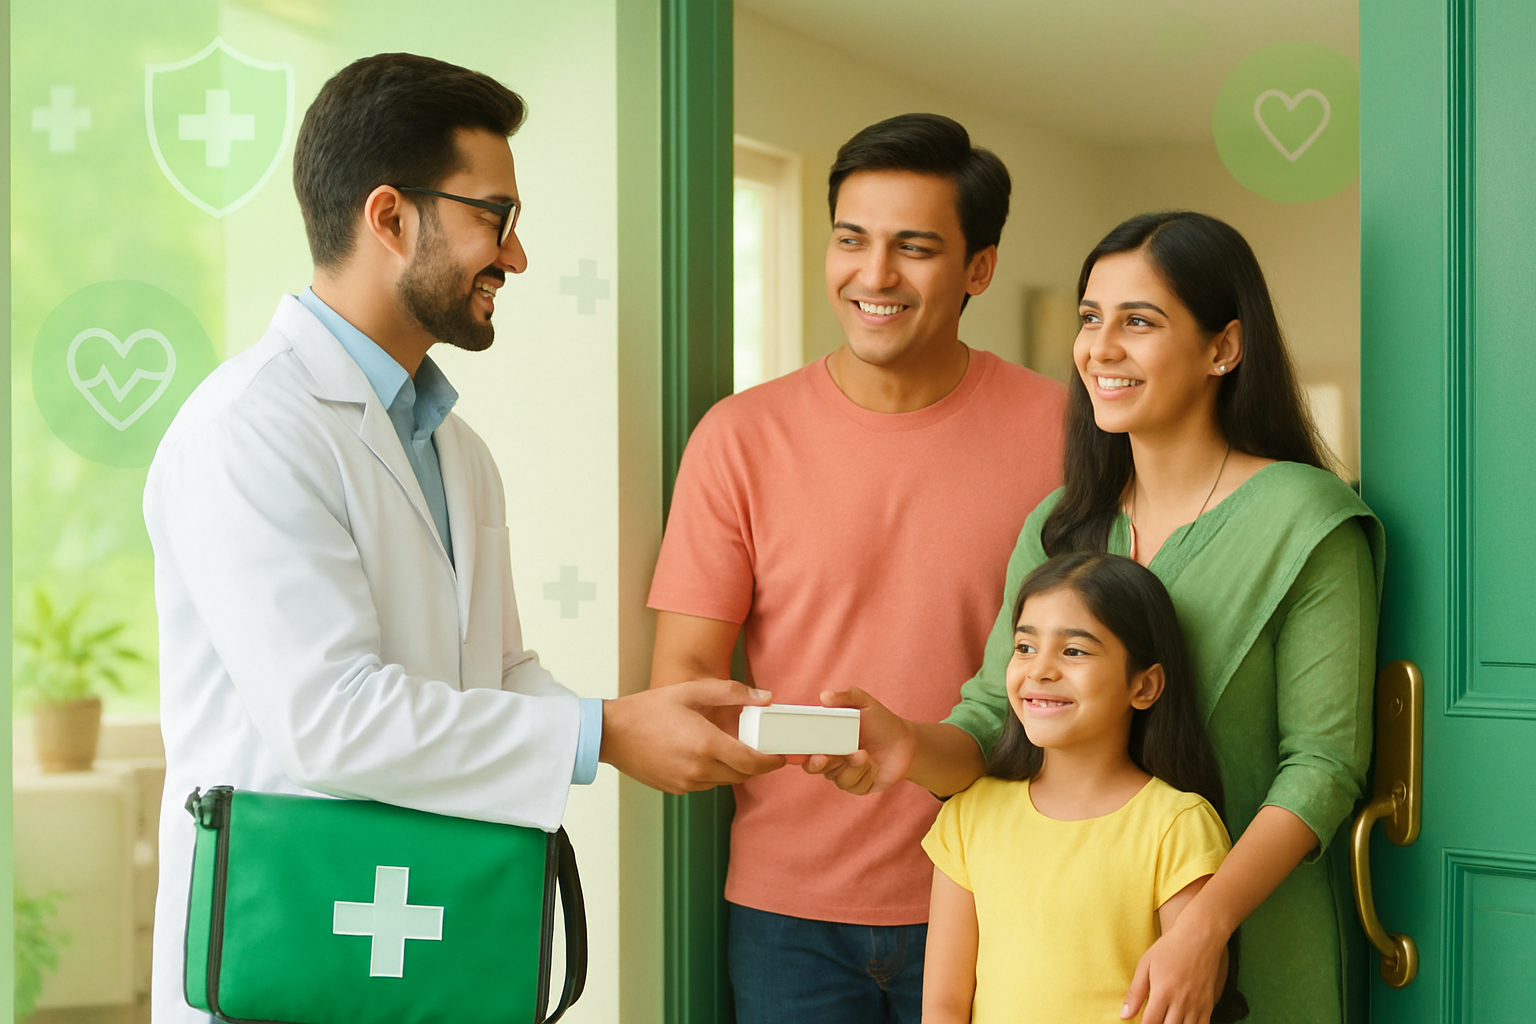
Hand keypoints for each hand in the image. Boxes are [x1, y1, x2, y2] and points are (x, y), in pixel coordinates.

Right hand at [599, 679, 785, 792]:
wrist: (613, 733)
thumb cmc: (650, 709)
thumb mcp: (691, 691)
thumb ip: (731, 692)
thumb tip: (765, 697)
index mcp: (706, 744)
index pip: (752, 762)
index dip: (771, 762)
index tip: (780, 755)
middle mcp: (699, 769)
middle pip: (742, 775)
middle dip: (756, 764)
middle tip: (762, 749)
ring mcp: (686, 783)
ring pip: (724, 780)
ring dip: (734, 768)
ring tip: (730, 747)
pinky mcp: (676, 789)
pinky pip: (706, 783)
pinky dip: (713, 771)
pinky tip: (704, 754)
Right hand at [799, 688, 916, 794]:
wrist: (906, 742)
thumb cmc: (881, 721)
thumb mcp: (864, 702)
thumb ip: (845, 696)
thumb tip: (824, 696)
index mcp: (826, 740)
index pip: (803, 748)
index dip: (795, 752)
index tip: (793, 753)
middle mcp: (831, 759)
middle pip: (813, 767)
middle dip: (816, 763)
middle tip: (823, 757)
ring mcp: (844, 774)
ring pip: (834, 777)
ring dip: (848, 766)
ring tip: (863, 753)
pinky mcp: (858, 786)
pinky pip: (852, 785)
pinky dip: (860, 774)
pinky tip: (870, 764)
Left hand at [1121, 916, 1225, 1023]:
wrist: (1200, 937)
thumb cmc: (1169, 948)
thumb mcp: (1145, 965)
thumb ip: (1135, 992)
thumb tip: (1124, 1016)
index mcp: (1163, 992)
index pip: (1150, 1023)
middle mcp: (1181, 1002)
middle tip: (1153, 1020)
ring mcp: (1197, 1005)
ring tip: (1165, 1020)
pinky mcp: (1209, 1005)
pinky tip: (1181, 1023)